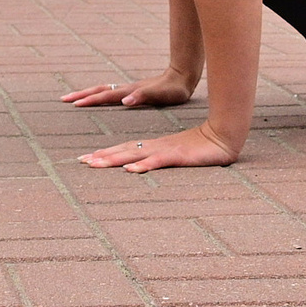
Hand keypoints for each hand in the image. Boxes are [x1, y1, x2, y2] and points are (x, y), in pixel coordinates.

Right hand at [61, 67, 196, 109]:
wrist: (182, 76)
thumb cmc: (173, 90)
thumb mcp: (161, 96)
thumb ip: (142, 97)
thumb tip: (124, 101)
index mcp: (130, 92)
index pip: (105, 96)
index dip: (90, 100)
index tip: (74, 104)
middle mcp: (126, 89)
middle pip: (99, 90)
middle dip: (81, 94)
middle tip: (63, 99)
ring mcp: (128, 89)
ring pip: (103, 89)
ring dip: (87, 93)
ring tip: (74, 98)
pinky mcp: (133, 90)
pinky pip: (110, 92)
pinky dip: (98, 94)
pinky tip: (97, 98)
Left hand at [80, 121, 242, 173]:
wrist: (224, 136)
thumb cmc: (201, 148)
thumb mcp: (176, 155)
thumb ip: (159, 159)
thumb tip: (141, 166)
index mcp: (154, 146)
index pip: (124, 150)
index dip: (105, 154)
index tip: (86, 159)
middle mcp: (156, 147)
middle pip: (124, 151)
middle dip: (102, 156)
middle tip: (81, 162)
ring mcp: (166, 150)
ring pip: (135, 155)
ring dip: (115, 160)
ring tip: (96, 164)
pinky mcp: (178, 156)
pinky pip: (158, 161)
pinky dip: (143, 165)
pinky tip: (131, 170)